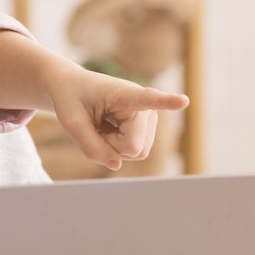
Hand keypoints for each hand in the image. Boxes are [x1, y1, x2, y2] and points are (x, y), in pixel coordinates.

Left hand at [48, 66, 189, 169]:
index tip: (183, 101)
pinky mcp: (148, 129)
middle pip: (133, 148)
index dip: (167, 102)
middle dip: (110, 145)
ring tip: (102, 125)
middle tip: (95, 126)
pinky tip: (109, 129)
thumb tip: (117, 165)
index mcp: (125, 94)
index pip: (148, 99)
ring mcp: (150, 119)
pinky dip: (115, 147)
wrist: (74, 88)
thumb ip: (90, 146)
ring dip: (113, 146)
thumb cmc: (72, 99)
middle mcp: (145, 107)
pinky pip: (134, 153)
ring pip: (136, 153)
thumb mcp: (71, 122)